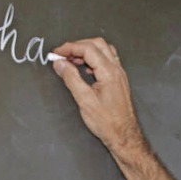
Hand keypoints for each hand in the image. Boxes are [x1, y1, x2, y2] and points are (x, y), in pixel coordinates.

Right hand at [52, 37, 144, 153]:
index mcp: (109, 73)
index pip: (88, 49)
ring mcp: (119, 75)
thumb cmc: (107, 122)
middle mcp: (117, 70)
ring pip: (104, 51)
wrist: (124, 135)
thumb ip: (71, 78)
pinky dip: (94, 59)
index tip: (56, 53)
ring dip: (86, 51)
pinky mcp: (118, 80)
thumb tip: (60, 63)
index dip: (70, 47)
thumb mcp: (84, 100)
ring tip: (71, 61)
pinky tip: (84, 69)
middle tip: (63, 54)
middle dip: (78, 46)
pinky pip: (107, 61)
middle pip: (98, 44)